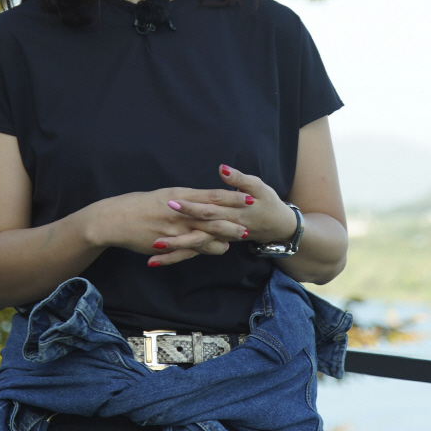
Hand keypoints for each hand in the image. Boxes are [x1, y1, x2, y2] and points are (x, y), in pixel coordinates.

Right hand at [93, 187, 248, 267]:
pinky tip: (217, 249)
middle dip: (233, 219)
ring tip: (238, 238)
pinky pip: (191, 247)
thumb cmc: (140, 204)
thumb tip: (202, 198)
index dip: (231, 197)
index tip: (249, 197)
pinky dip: (206, 248)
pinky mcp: (167, 242)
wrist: (115, 219)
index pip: (211, 196)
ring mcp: (174, 228)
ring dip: (223, 237)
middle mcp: (180, 211)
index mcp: (180, 195)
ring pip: (205, 233)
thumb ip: (185, 198)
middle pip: (213, 216)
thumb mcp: (165, 195)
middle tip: (250, 221)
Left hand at [166, 165, 297, 246]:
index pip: (208, 207)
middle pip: (198, 230)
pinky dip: (176, 258)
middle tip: (153, 232)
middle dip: (176, 232)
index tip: (172, 202)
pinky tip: (155, 261)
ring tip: (153, 249)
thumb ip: (240, 179)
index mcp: (232, 211)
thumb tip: (223, 169)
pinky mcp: (214, 243)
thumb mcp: (259, 186)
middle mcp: (224, 226)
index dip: (191, 206)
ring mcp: (218, 237)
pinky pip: (194, 253)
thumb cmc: (268, 203)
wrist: (278, 226)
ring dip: (174, 249)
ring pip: (194, 246)